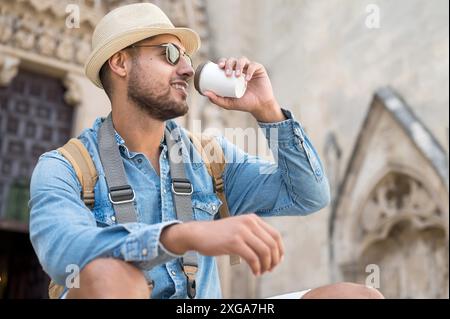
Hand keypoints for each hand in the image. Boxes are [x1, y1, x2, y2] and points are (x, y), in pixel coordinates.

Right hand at [161, 214, 284, 275]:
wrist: (198, 233)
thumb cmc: (219, 235)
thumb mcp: (239, 228)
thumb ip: (254, 235)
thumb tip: (271, 252)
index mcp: (252, 219)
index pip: (275, 235)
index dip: (280, 250)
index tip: (277, 261)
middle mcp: (249, 222)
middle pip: (272, 244)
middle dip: (274, 260)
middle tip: (270, 269)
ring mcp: (241, 231)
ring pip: (264, 251)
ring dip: (266, 265)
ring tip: (261, 271)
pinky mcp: (234, 241)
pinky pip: (253, 258)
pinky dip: (256, 268)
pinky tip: (254, 272)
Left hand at [203, 57, 285, 122]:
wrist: (260, 106)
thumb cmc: (244, 104)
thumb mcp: (228, 103)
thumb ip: (217, 100)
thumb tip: (205, 93)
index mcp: (233, 74)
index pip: (226, 64)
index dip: (222, 61)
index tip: (218, 66)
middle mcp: (241, 69)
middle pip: (233, 60)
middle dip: (229, 63)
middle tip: (227, 73)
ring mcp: (250, 68)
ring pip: (243, 60)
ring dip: (238, 65)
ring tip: (236, 76)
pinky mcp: (259, 69)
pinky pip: (253, 66)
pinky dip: (249, 70)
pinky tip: (246, 78)